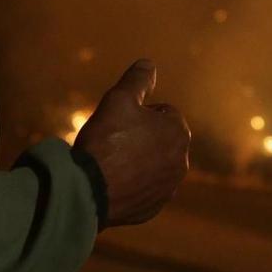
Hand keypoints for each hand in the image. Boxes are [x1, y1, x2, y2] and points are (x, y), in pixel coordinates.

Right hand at [72, 59, 189, 226]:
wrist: (90, 189)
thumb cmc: (107, 140)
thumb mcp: (120, 98)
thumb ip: (138, 79)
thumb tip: (148, 63)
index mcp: (179, 133)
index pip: (162, 113)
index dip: (137, 114)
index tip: (119, 122)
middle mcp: (182, 162)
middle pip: (158, 140)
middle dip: (140, 138)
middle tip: (113, 141)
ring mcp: (168, 188)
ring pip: (151, 165)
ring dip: (136, 161)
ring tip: (110, 162)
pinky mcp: (153, 208)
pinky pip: (143, 190)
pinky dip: (131, 184)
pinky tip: (110, 182)